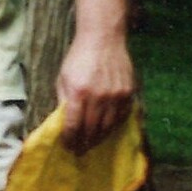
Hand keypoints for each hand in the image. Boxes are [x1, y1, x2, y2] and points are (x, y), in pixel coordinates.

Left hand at [56, 30, 137, 153]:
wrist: (103, 39)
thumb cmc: (78, 59)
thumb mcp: (63, 79)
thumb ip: (64, 102)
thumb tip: (64, 123)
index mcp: (78, 93)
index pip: (73, 126)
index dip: (70, 140)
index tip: (68, 146)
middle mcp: (99, 97)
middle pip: (92, 129)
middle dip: (84, 143)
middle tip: (80, 151)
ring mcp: (116, 95)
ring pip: (108, 126)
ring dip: (99, 138)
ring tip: (92, 144)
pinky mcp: (128, 92)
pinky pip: (122, 116)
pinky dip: (114, 126)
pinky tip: (107, 129)